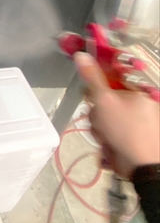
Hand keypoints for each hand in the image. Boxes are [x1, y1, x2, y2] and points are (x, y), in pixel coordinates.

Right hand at [74, 52, 159, 178]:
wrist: (141, 167)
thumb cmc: (128, 132)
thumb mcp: (105, 101)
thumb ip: (92, 77)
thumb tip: (82, 55)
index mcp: (137, 88)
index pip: (112, 70)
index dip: (97, 72)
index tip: (87, 76)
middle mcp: (136, 100)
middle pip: (103, 93)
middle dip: (97, 108)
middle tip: (100, 115)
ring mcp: (131, 118)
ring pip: (102, 112)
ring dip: (98, 124)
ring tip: (106, 133)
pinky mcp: (125, 132)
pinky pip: (106, 126)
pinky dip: (104, 134)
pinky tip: (108, 142)